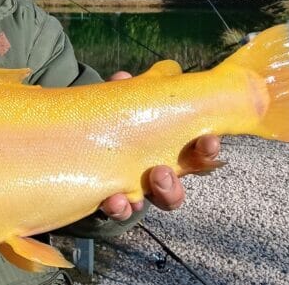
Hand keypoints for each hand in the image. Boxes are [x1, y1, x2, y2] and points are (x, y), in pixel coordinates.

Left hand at [99, 70, 221, 219]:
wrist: (79, 150)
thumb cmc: (114, 126)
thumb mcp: (121, 107)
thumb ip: (125, 94)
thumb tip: (123, 78)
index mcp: (167, 149)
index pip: (197, 153)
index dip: (208, 149)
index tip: (209, 140)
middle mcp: (157, 175)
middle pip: (176, 189)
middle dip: (173, 185)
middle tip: (161, 172)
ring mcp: (137, 191)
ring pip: (153, 204)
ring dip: (147, 199)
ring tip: (135, 195)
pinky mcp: (114, 201)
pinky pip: (120, 211)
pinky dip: (118, 207)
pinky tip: (113, 200)